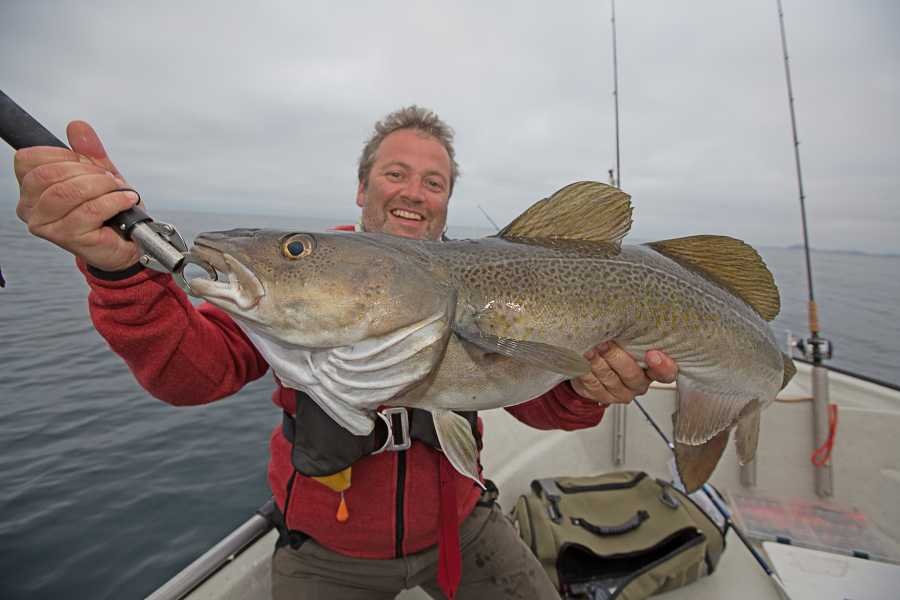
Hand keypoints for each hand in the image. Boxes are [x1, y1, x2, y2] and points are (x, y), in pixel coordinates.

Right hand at [15, 121, 142, 271]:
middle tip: (108, 178)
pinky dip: (114, 201)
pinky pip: (90, 210)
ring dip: (101, 186)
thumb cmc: (109, 212)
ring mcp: (47, 225)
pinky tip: (125, 200)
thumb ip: (87, 150)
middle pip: (49, 174)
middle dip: (86, 170)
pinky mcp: (68, 238)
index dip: (63, 155)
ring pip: (68, 192)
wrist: (127, 242)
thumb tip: (78, 127)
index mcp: (31, 189)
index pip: (30, 159)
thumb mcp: (99, 174)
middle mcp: (31, 208)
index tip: (86, 163)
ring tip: (118, 189)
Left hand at [570, 342, 677, 404]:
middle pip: (631, 374)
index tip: (652, 354)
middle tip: (606, 342)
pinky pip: (593, 384)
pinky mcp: (601, 396)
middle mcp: (639, 383)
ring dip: (597, 362)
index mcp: (653, 369)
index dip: (661, 366)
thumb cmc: (616, 348)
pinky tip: (582, 359)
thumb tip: (629, 314)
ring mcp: (620, 392)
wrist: (592, 367)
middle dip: (616, 357)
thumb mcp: (629, 339)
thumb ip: (634, 334)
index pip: (666, 374)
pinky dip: (586, 370)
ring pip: (609, 378)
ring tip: (590, 348)